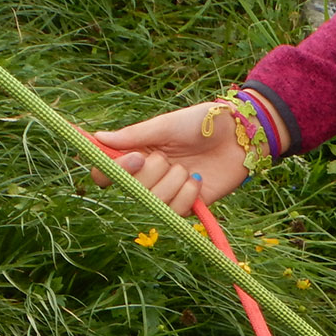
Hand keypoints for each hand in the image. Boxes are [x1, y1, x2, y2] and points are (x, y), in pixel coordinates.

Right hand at [88, 100, 285, 214]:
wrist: (237, 135)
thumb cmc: (200, 124)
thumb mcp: (165, 125)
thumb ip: (133, 135)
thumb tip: (97, 138)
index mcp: (135, 153)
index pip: (105, 172)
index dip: (114, 172)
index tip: (136, 158)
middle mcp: (147, 175)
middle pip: (130, 189)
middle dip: (151, 173)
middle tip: (168, 158)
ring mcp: (168, 190)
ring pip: (153, 202)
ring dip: (171, 183)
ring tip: (186, 168)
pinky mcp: (189, 204)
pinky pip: (176, 211)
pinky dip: (187, 194)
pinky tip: (198, 180)